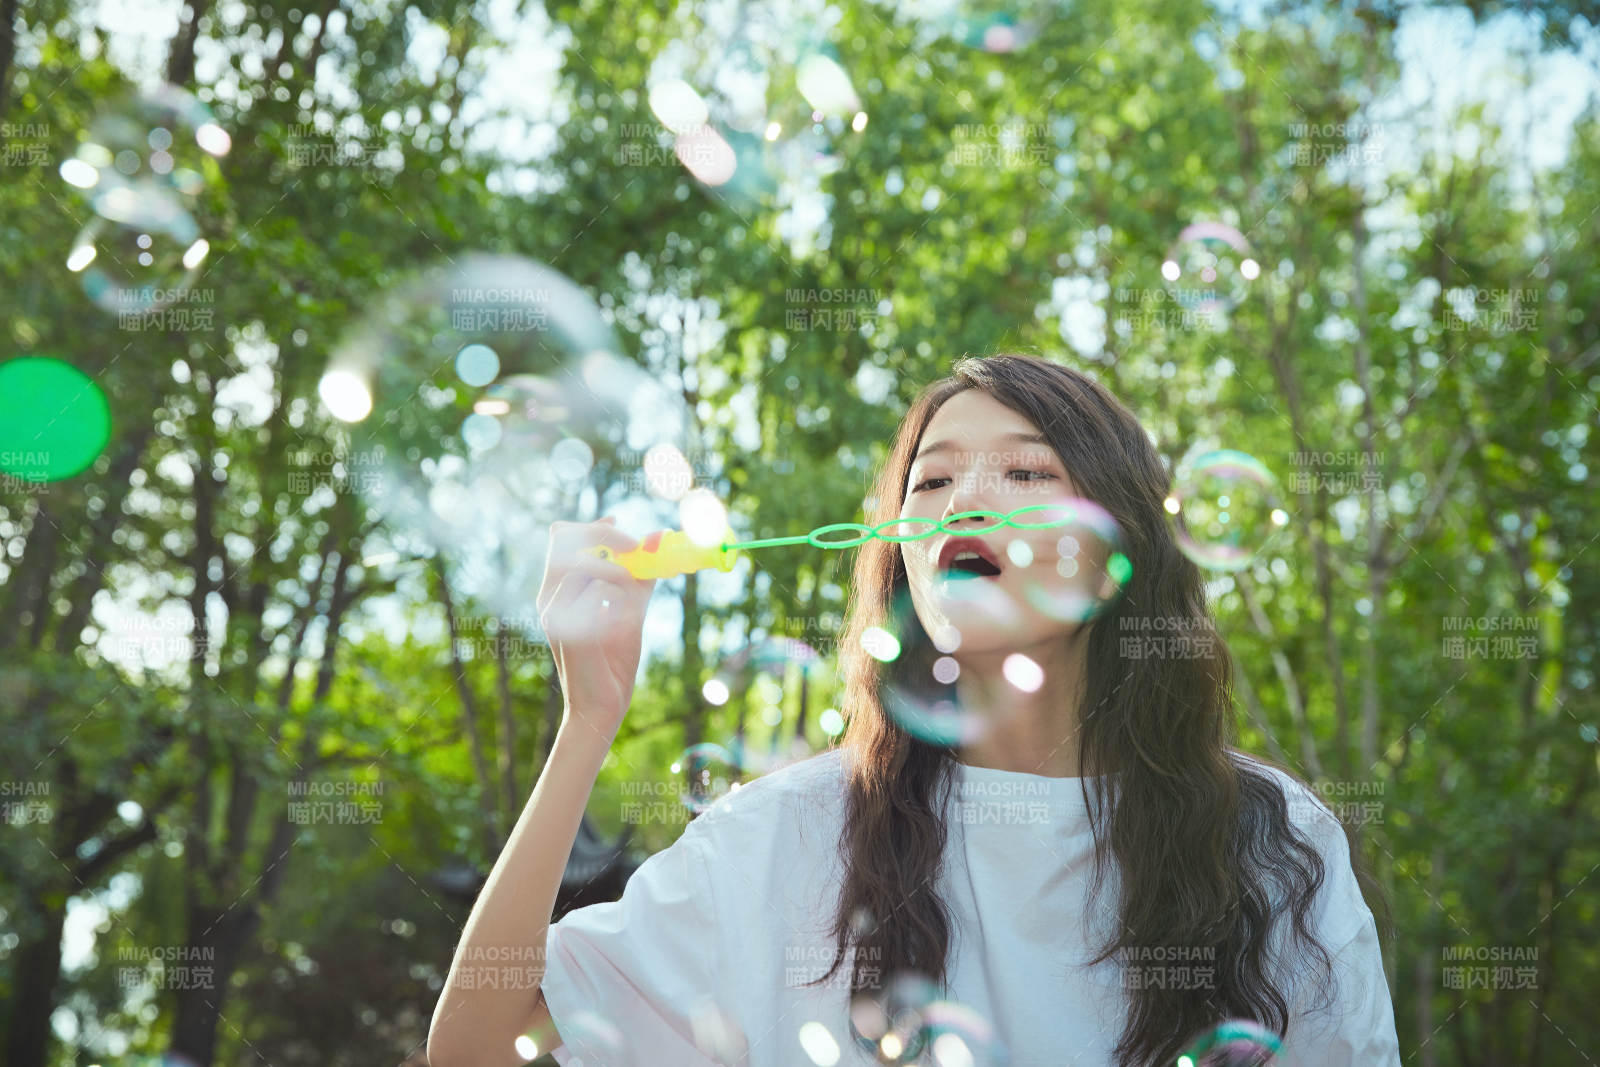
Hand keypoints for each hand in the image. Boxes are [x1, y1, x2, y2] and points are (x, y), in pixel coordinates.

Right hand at [536, 516, 656, 737]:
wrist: (603, 708)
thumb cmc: (612, 663)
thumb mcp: (629, 614)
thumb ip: (639, 582)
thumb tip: (656, 545)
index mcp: (558, 593)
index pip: (561, 540)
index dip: (589, 527)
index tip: (615, 522)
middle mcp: (549, 600)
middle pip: (566, 542)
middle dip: (606, 538)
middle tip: (637, 549)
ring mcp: (556, 614)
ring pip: (582, 565)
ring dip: (618, 570)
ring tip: (637, 590)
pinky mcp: (569, 630)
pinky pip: (595, 593)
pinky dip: (619, 597)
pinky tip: (628, 618)